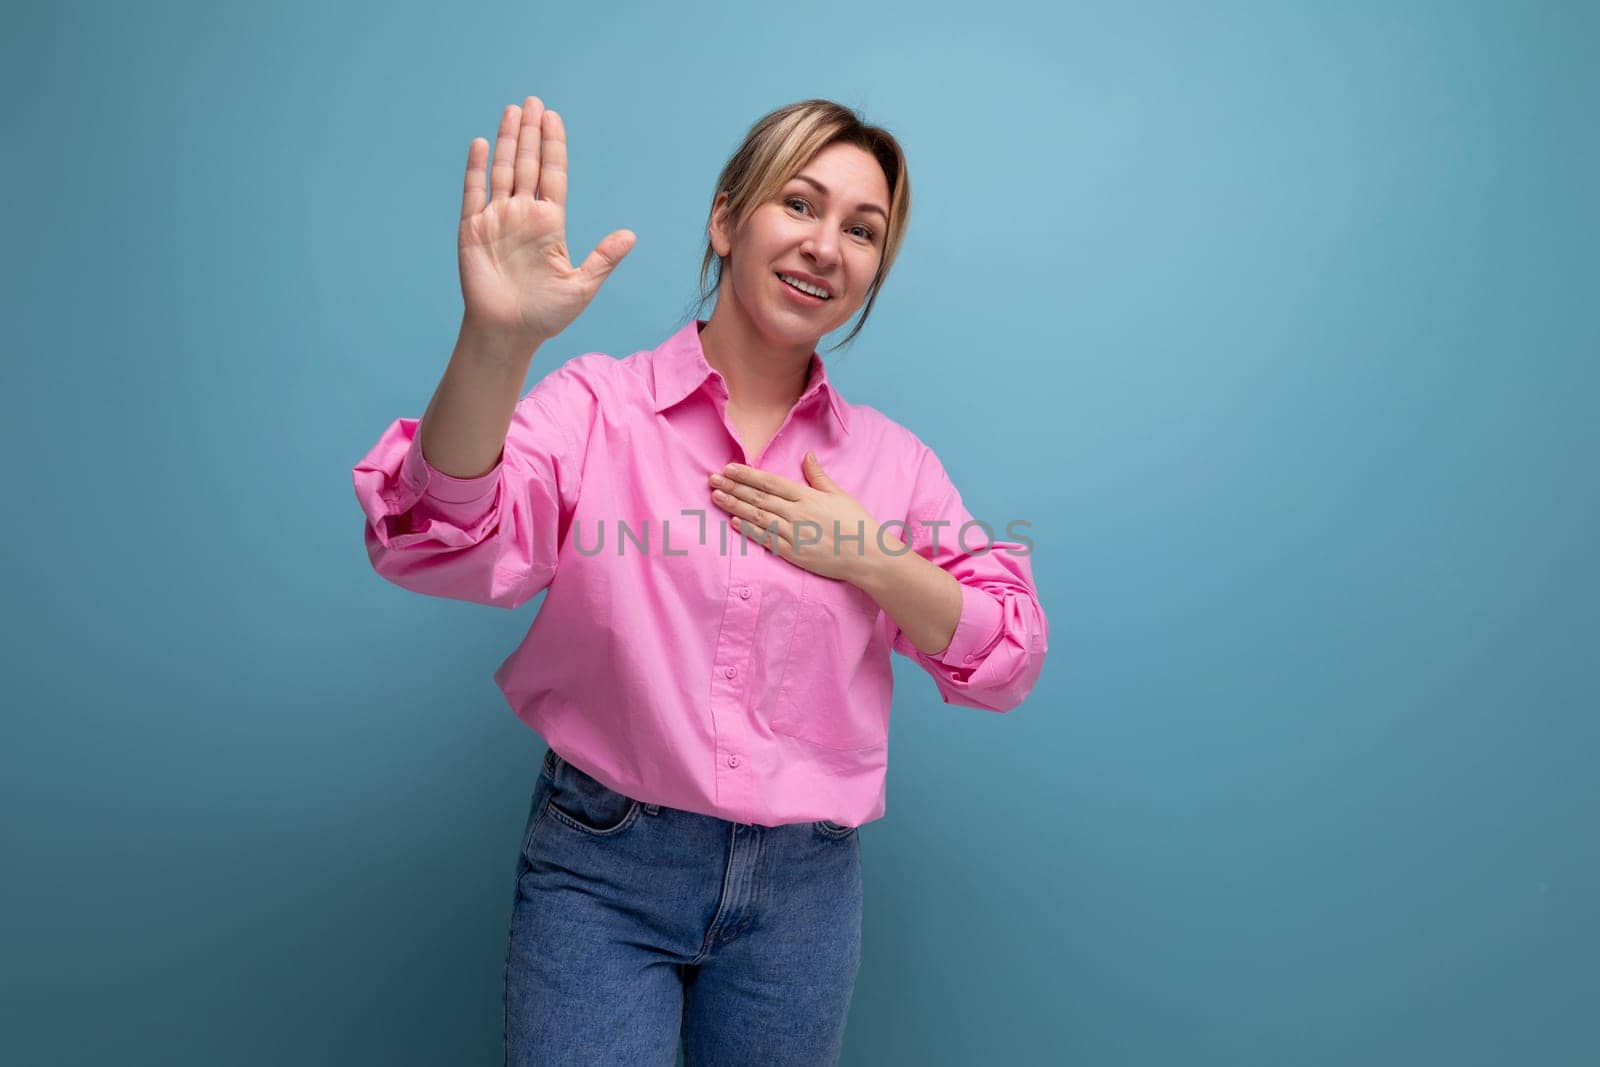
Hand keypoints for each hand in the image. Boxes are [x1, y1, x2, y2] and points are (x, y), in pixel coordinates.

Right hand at [457, 96, 635, 347]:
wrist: (508, 334)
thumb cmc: (546, 314)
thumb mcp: (582, 286)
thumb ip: (603, 258)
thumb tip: (631, 235)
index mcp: (550, 224)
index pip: (553, 175)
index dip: (553, 146)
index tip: (554, 117)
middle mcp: (523, 215)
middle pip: (528, 164)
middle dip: (530, 133)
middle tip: (533, 101)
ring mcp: (497, 219)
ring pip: (502, 170)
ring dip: (506, 141)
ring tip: (512, 111)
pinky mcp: (473, 230)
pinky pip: (474, 193)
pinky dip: (476, 168)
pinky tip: (480, 143)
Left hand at [708, 453, 888, 584]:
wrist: (869, 556)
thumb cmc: (857, 524)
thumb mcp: (840, 495)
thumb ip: (819, 476)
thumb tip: (807, 455)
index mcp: (808, 496)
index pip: (771, 482)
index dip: (748, 475)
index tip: (729, 468)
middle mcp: (798, 513)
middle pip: (759, 498)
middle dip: (733, 487)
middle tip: (712, 479)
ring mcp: (795, 535)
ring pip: (758, 517)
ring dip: (735, 505)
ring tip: (716, 496)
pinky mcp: (794, 554)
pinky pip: (767, 540)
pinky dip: (749, 530)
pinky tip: (734, 521)